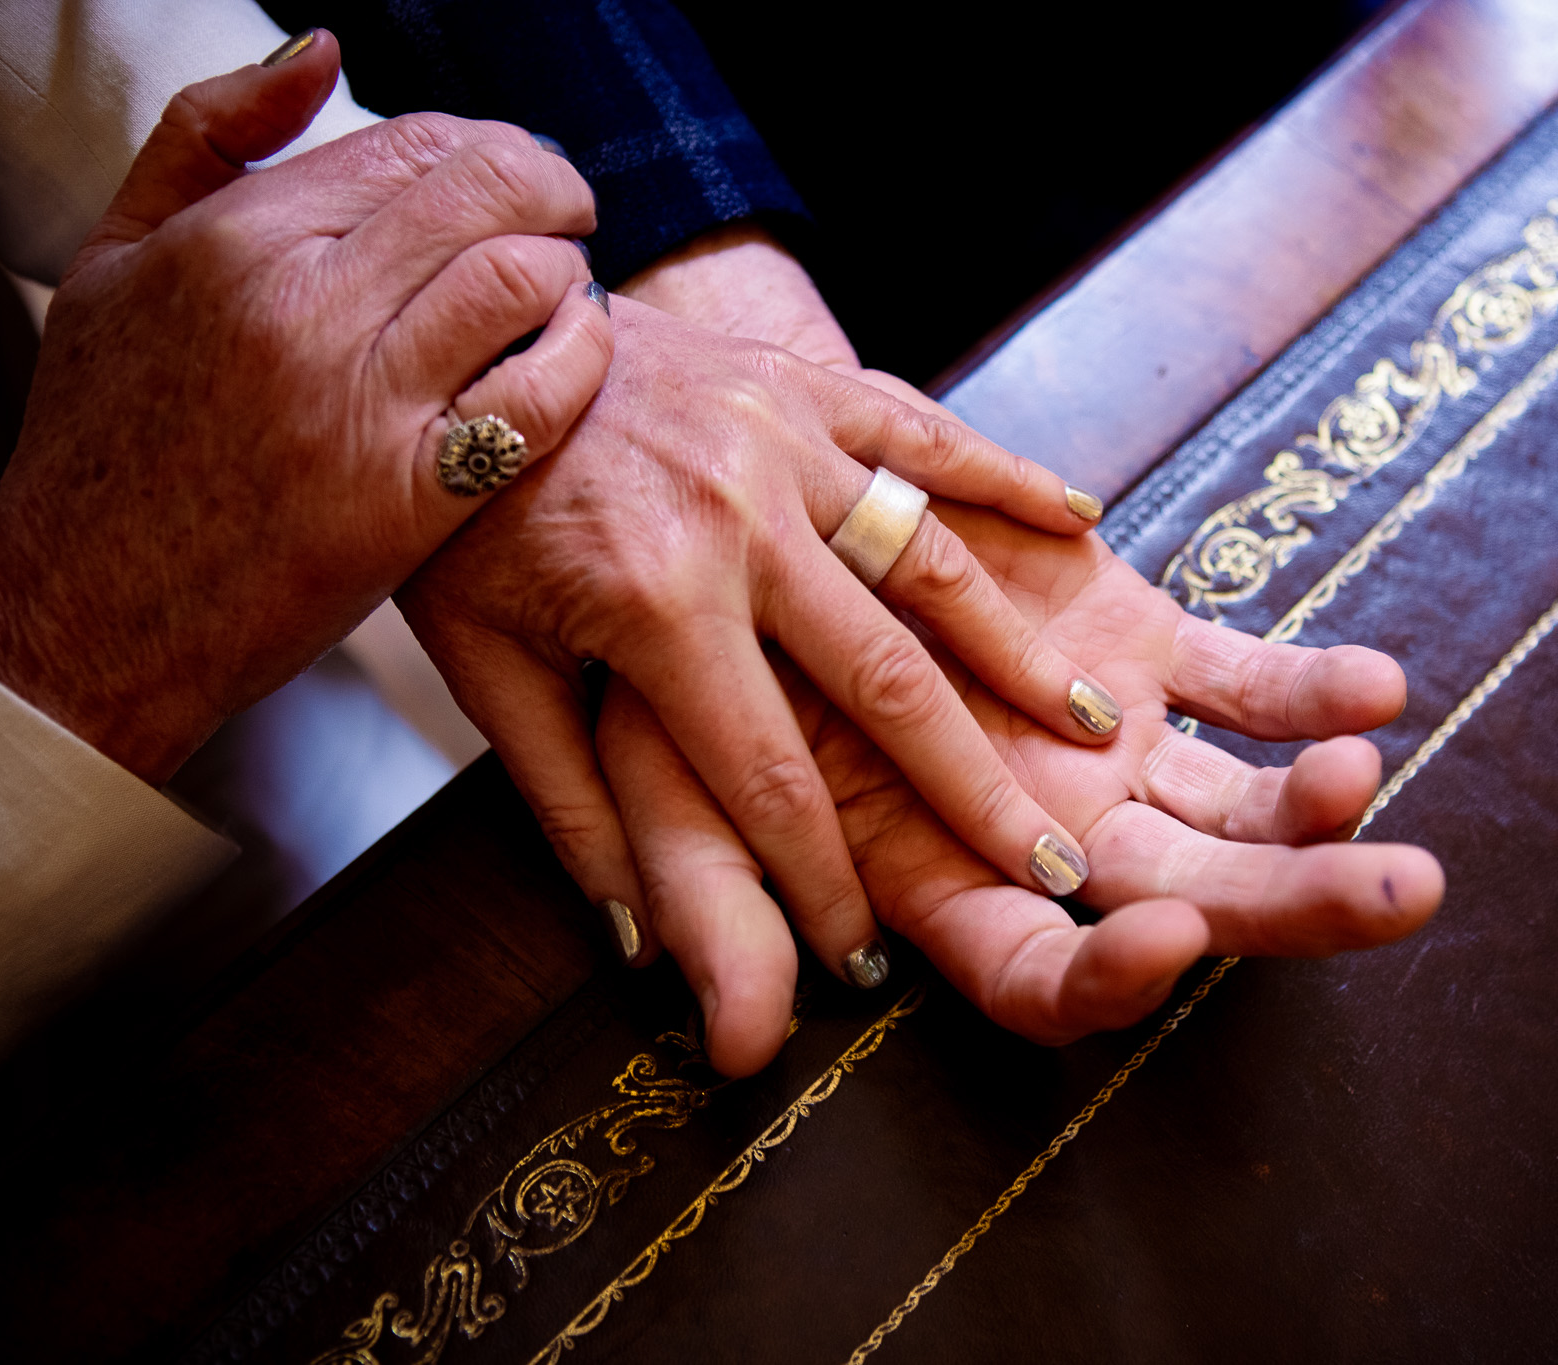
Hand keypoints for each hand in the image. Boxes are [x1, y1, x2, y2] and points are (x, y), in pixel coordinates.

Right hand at [0, 32, 610, 781]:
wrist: (85, 605)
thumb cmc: (107, 433)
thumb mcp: (116, 256)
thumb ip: (212, 136)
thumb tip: (323, 50)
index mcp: (235, 238)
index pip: (415, 143)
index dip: (487, 150)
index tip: (509, 179)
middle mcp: (301, 308)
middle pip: (487, 194)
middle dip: (552, 192)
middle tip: (567, 217)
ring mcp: (360, 404)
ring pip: (524, 281)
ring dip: (570, 273)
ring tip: (565, 292)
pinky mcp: (409, 499)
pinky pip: (540, 398)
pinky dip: (581, 360)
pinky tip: (575, 356)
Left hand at [399, 296, 1130, 991]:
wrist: (462, 337)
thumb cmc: (468, 513)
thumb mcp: (482, 660)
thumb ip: (567, 798)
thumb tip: (640, 938)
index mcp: (654, 602)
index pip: (766, 776)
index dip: (823, 878)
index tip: (866, 954)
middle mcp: (740, 520)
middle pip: (889, 680)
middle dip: (976, 787)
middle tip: (1053, 863)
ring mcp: (784, 441)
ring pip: (932, 560)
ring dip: (1020, 648)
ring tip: (1095, 721)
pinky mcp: (805, 384)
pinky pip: (927, 432)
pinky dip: (1008, 476)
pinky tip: (1081, 520)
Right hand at [594, 498, 1442, 1071]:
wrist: (763, 514)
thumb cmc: (701, 663)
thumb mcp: (675, 773)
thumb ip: (715, 900)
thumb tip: (739, 1051)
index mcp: (943, 884)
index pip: (1039, 974)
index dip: (1104, 980)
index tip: (1163, 942)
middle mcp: (1047, 833)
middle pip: (1189, 906)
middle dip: (1293, 909)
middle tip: (1397, 892)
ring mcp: (1109, 745)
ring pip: (1243, 805)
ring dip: (1318, 803)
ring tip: (1364, 768)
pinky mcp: (1145, 650)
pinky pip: (1250, 684)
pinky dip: (1314, 690)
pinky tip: (1377, 687)